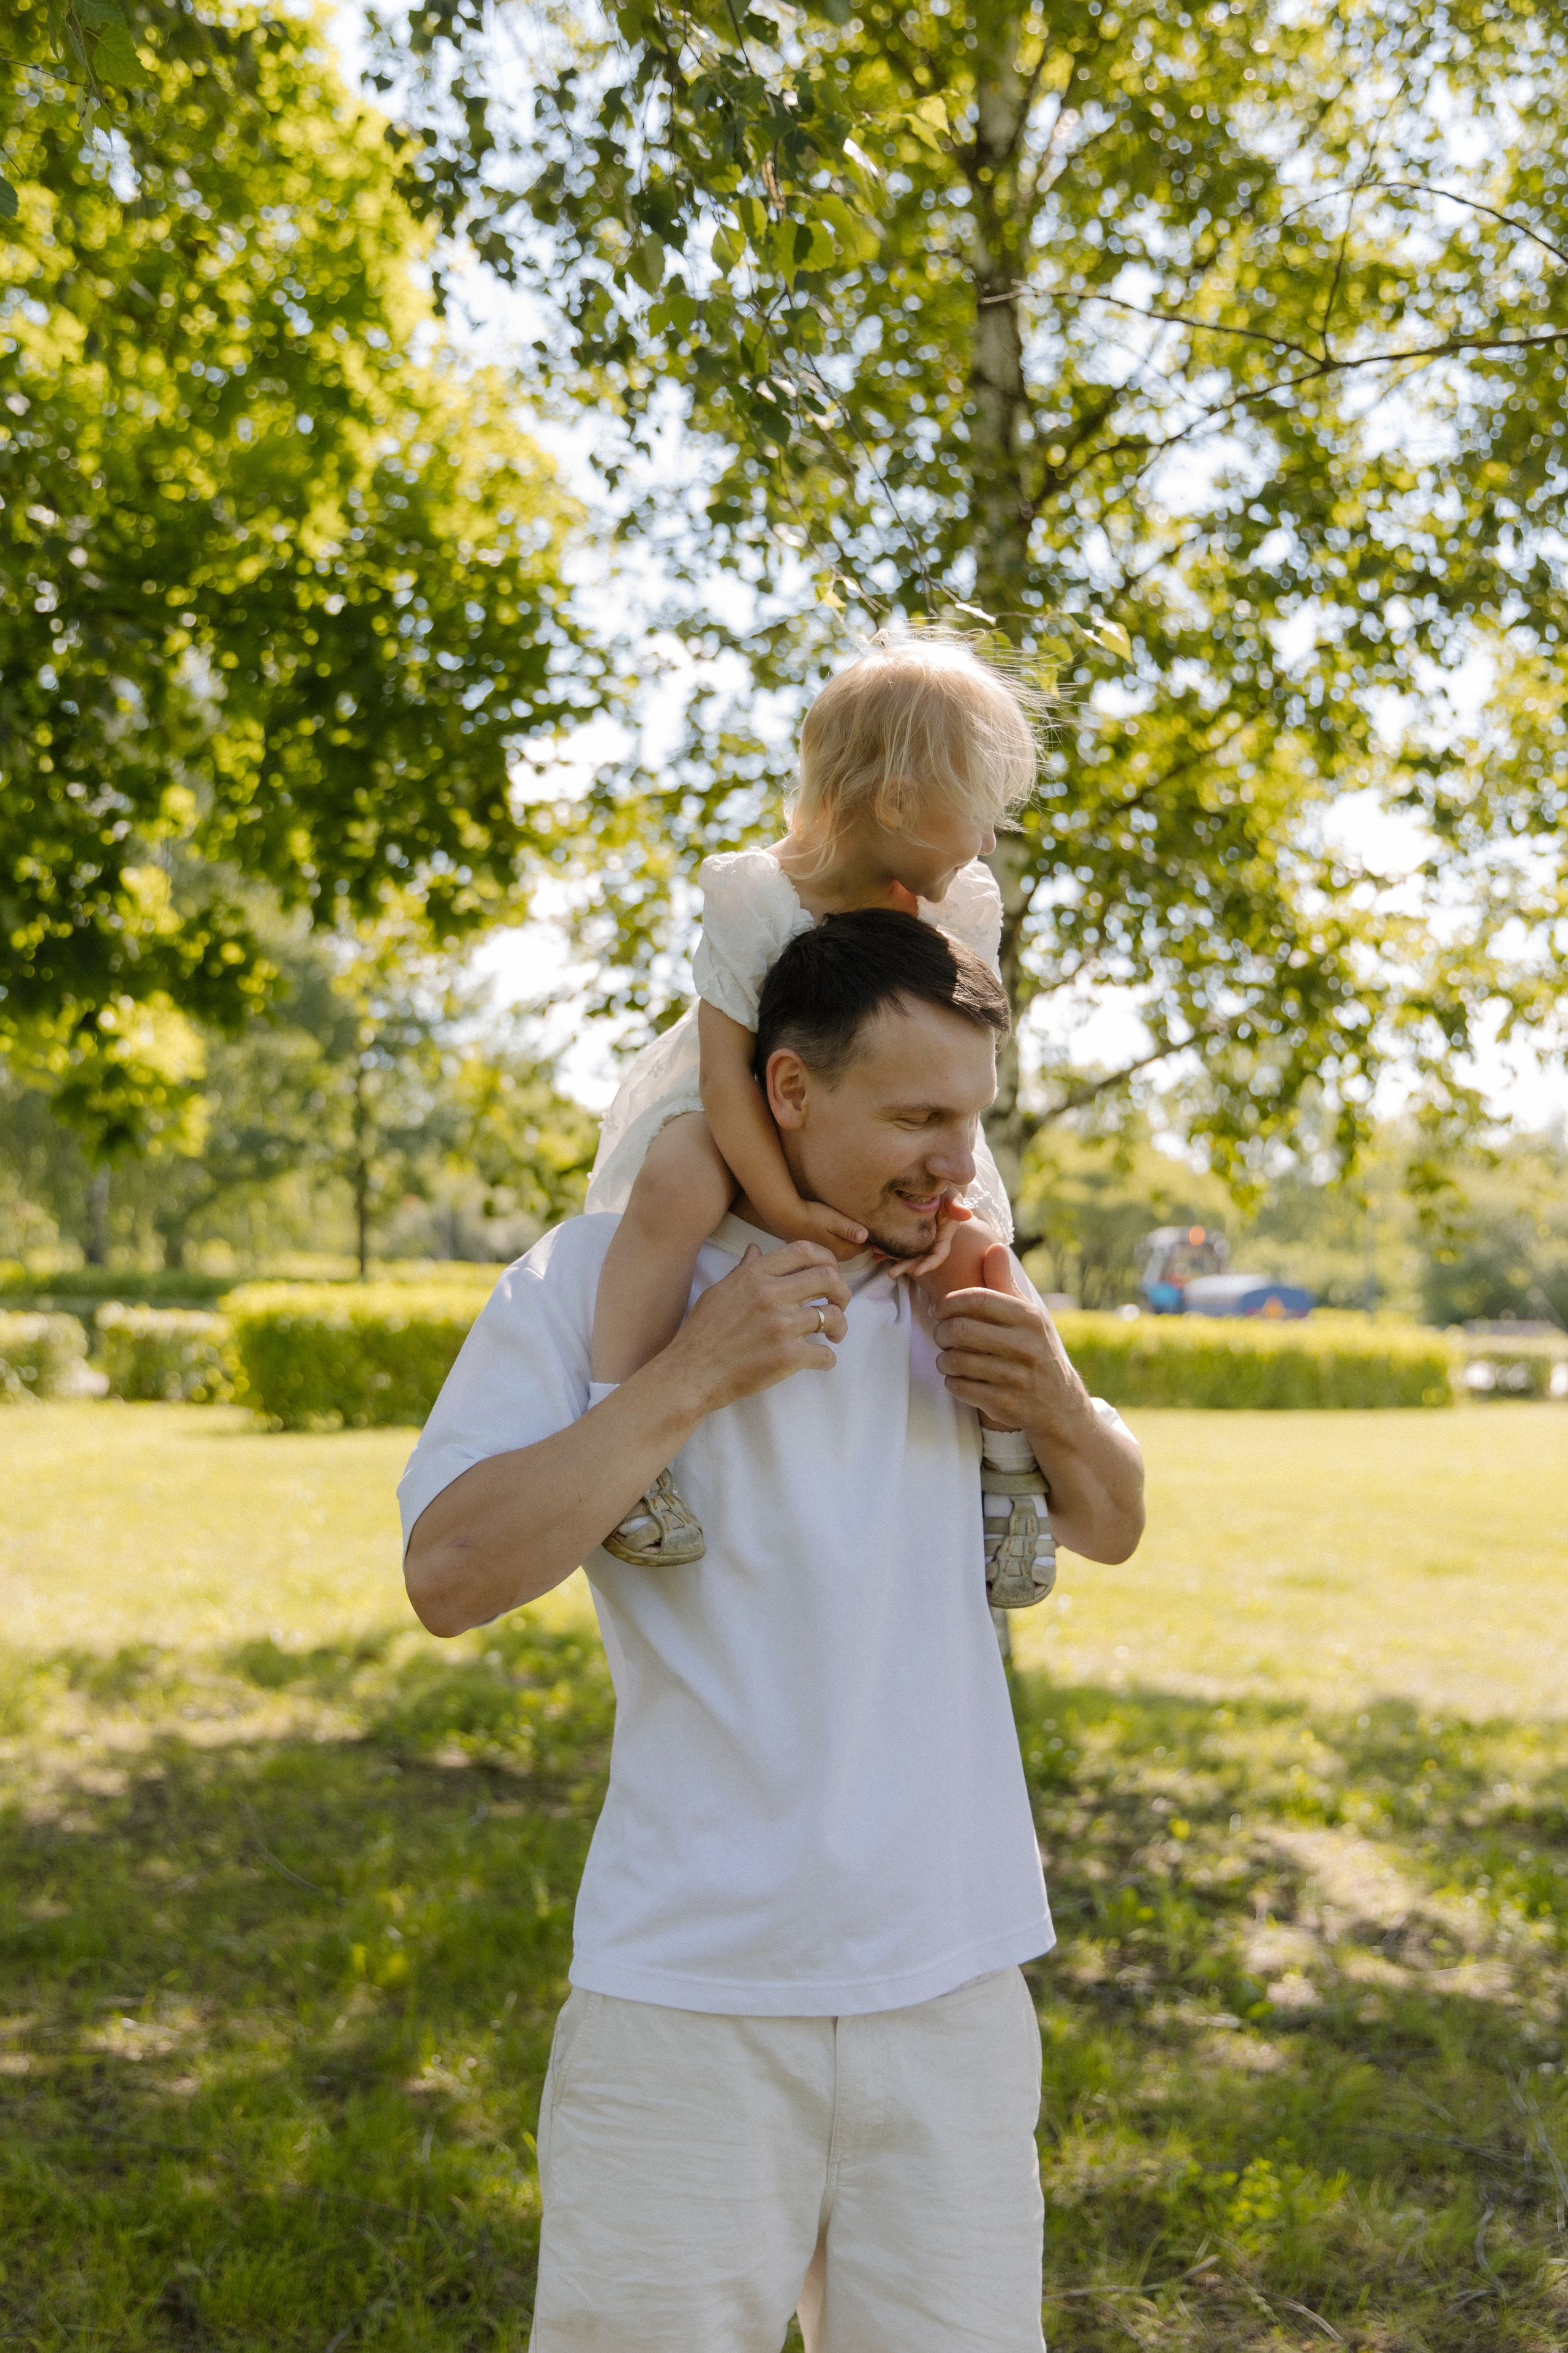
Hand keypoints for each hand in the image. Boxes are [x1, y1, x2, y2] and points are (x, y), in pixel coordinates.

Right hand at [664, 1242, 850, 1414]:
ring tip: (833, 1335)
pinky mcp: (787, 1357)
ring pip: (832, 1316)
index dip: (826, 1259)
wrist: (690, 1373)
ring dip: (840, 1326)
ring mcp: (781, 1326)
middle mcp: (771, 1294)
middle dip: (842, 1291)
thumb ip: (744, 1269)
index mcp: (755, 1275)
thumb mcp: (719, 1291)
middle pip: (828, 1278)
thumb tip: (756, 1248)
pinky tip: (820, 1360)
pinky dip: (828, 1359)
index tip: (830, 1273)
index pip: (803, 1250)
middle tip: (839, 1304)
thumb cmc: (701, 1333)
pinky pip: (825, 1354)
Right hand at [780, 1199, 868, 1255]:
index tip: (870, 1224)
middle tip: (859, 1223)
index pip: (865, 1247)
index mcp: (842, 1250)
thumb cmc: (811, 1216)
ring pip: (843, 1250)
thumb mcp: (834, 1219)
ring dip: (847, 1241)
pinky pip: (833, 1250)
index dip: (869, 1237)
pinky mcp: (817, 1252)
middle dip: (859, 1241)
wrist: (786, 1218)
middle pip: (855, 1250)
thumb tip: (866, 1236)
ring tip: (845, 1226)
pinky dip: (836, 1242)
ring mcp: (825, 1256)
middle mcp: (835, 1257)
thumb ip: (850, 1229)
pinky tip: (831, 1232)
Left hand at [880, 1197, 972, 1280]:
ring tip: (877, 1259)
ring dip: (892, 1258)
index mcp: (943, 1235)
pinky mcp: (905, 1231)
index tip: (917, 1272)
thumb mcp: (951, 1195)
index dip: (929, 1264)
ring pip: (906, 1252)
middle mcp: (930, 1239)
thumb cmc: (945, 1188)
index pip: (938, 1254)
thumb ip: (956, 1205)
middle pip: (919, 1258)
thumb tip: (967, 1214)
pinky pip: (895, 1242)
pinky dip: (884, 1248)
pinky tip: (873, 1251)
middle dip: (906, 1267)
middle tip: (890, 1273)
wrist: (931, 1181)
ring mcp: (917, 1237)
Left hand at [932, 1243, 1088, 1431]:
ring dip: (943, 1359)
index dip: (949, 1302)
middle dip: (941, 1332)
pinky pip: (960, 1388)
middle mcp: (1025, 1346)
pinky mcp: (1005, 1404)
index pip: (977, 1299)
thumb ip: (1004, 1283)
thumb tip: (994, 1247)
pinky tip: (958, 1377)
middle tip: (941, 1335)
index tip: (939, 1309)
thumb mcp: (1027, 1315)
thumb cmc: (1035, 1350)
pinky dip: (952, 1381)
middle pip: (960, 1330)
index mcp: (1029, 1318)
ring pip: (956, 1361)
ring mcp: (1016, 1378)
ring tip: (948, 1357)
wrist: (1059, 1404)